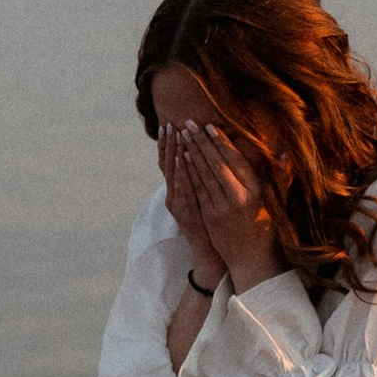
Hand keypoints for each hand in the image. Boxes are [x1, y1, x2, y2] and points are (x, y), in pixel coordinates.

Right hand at [158, 121, 216, 258]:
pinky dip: (182, 176)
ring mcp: (178, 206)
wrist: (210, 252)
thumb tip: (199, 158)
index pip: (169, 162)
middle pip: (168, 165)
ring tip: (175, 136)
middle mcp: (173, 196)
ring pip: (174, 176)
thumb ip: (198, 180)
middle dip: (169, 144)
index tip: (167, 124)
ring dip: (174, 155)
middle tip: (169, 124)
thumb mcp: (201, 199)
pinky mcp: (185, 214)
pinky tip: (182, 162)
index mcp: (176, 191)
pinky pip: (183, 191)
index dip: (167, 144)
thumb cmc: (210, 223)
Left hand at [165, 119, 281, 291]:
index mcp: (256, 191)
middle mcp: (239, 198)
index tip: (210, 126)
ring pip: (204, 175)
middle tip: (189, 123)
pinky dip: (189, 172)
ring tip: (182, 134)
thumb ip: (280, 176)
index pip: (236, 161)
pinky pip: (197, 190)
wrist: (250, 258)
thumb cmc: (265, 226)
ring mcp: (222, 208)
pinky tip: (182, 157)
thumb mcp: (275, 201)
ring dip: (192, 153)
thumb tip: (287, 153)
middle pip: (216, 164)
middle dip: (201, 142)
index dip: (221, 142)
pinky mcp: (209, 217)